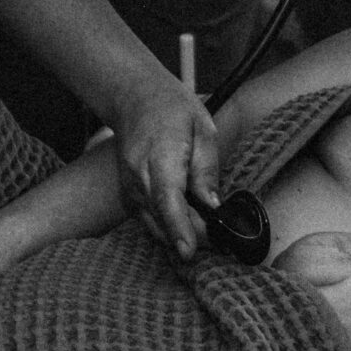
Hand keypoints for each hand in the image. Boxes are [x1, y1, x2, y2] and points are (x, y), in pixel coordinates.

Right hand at [110, 71, 222, 259]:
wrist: (135, 98)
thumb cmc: (171, 109)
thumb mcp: (203, 129)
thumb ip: (207, 169)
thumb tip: (212, 206)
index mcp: (161, 155)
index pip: (167, 198)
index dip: (178, 227)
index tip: (189, 252)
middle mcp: (138, 176)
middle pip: (163, 219)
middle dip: (192, 237)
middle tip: (221, 240)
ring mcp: (129, 187)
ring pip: (155, 225)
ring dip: (181, 235)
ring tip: (209, 232)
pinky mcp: (129, 195)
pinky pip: (150, 220)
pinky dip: (169, 227)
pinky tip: (189, 224)